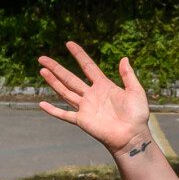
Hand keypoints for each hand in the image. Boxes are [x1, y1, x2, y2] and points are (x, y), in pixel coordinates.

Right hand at [38, 42, 156, 157]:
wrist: (133, 135)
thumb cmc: (137, 114)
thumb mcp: (136, 91)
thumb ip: (128, 76)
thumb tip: (124, 58)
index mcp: (104, 86)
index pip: (88, 67)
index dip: (79, 55)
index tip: (69, 44)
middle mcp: (92, 95)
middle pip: (70, 78)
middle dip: (56, 68)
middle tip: (42, 58)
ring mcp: (85, 107)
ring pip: (65, 92)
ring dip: (53, 82)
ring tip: (42, 70)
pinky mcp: (82, 120)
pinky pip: (64, 114)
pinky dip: (53, 110)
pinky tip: (41, 104)